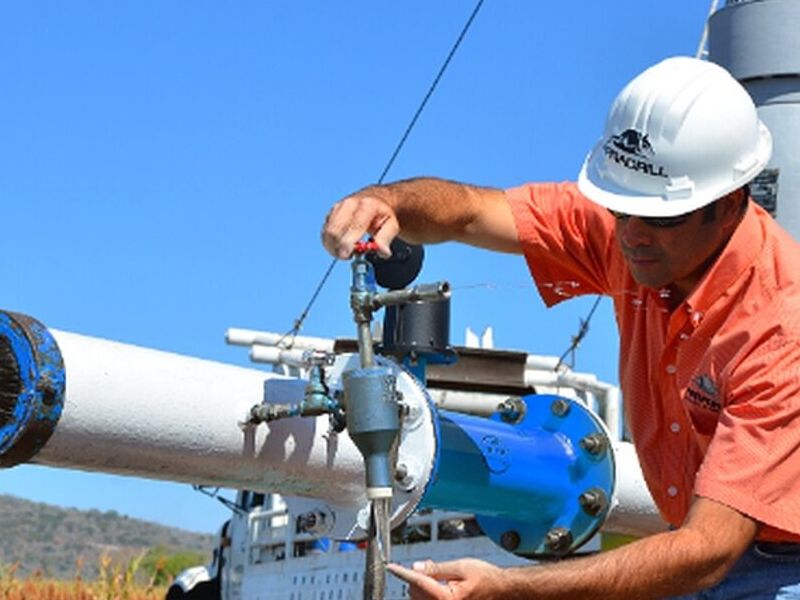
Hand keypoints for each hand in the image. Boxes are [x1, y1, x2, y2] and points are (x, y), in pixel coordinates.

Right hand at [322, 189, 398, 258]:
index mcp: (367, 206)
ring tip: (347, 251)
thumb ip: (386, 239)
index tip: (347, 255)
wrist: (376, 199)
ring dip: (333, 247)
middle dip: (338, 247)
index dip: (347, 243)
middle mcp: (350, 204)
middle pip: (335, 230)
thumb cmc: (383, 214)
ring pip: (327, 232)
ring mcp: (338, 207)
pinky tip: (340, 246)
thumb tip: (382, 251)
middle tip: (351, 255)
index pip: (353, 226)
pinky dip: (330, 243)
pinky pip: (324, 232)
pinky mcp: (331, 213)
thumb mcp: (391, 225)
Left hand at [387, 558, 505, 599]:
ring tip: (437, 575)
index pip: (418, 582)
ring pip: (419, 598)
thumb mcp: (460, 567)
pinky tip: (437, 584)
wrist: (500, 589)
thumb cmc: (484, 577)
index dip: (403, 572)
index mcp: (446, 598)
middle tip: (429, 566)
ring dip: (421, 585)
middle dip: (417, 577)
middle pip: (415, 592)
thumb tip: (416, 568)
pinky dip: (427, 592)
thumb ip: (436, 569)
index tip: (392, 567)